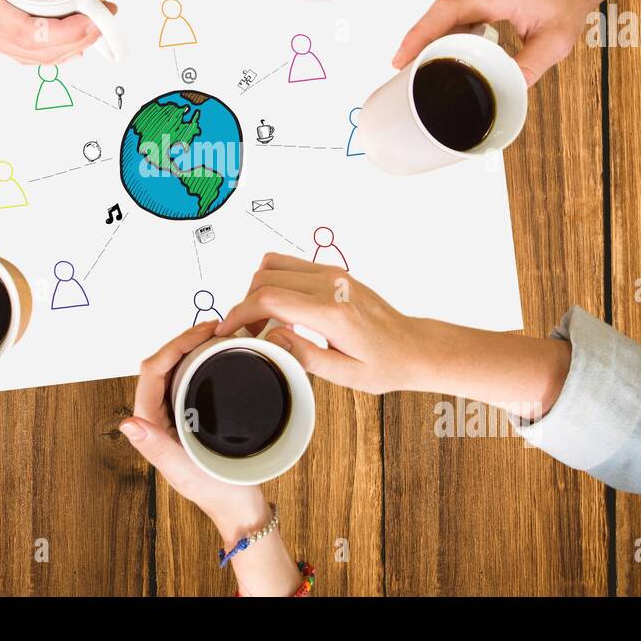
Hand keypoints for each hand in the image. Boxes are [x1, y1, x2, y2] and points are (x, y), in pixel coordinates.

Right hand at [0, 0, 114, 64]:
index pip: (35, 34)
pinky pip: (21, 53)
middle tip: (105, 16)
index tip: (98, 15)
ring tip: (91, 25)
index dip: (73, 30)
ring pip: (33, 59)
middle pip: (41, 54)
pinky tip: (62, 33)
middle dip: (81, 39)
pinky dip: (48, 49)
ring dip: (67, 48)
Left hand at [119, 322, 273, 541]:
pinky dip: (201, 360)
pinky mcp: (188, 412)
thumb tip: (127, 424)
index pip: (153, 372)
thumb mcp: (184, 469)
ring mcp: (173, 412)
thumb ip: (155, 447)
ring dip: (192, 348)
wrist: (239, 506)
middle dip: (184, 340)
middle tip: (213, 327)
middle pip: (162, 364)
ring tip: (216, 334)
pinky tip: (218, 354)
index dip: (174, 346)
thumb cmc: (216, 490)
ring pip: (175, 368)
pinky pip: (189, 378)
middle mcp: (157, 415)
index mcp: (150, 424)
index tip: (201, 333)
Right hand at [216, 255, 573, 412]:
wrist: (414, 347)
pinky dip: (272, 283)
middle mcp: (332, 284)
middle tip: (245, 334)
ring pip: (272, 265)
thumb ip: (303, 355)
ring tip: (262, 323)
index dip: (239, 313)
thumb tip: (269, 337)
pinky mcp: (333, 272)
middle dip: (244, 304)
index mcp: (333, 313)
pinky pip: (288, 265)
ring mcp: (332, 273)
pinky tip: (280, 311)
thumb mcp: (345, 375)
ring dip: (257, 291)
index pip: (269, 299)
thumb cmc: (384, 366)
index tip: (226, 332)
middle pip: (264, 278)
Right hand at [393, 0, 614, 85]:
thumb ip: (528, 68)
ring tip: (425, 69)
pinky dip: (446, 33)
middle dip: (419, 46)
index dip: (418, 36)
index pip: (444, 12)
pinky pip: (452, 12)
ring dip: (433, 41)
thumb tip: (505, 92)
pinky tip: (448, 53)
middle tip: (408, 77)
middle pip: (436, 16)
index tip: (401, 60)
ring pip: (443, 15)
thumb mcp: (555, 41)